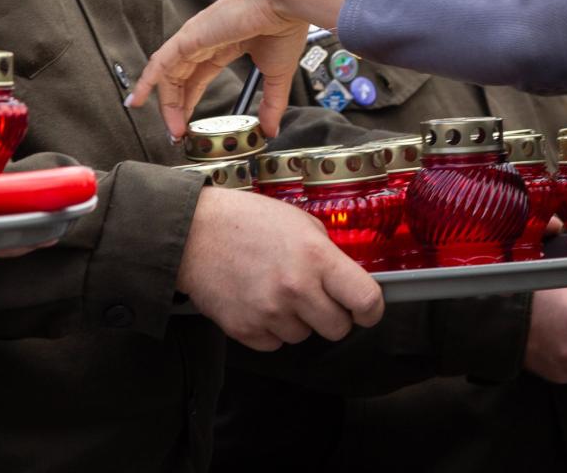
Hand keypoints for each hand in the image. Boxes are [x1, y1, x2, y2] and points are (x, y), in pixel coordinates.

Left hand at [130, 0, 361, 136]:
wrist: (284, 3)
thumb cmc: (284, 27)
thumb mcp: (276, 74)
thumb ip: (271, 103)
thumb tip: (270, 129)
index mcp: (223, 45)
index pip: (197, 78)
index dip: (190, 102)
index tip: (188, 127)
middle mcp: (204, 40)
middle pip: (180, 78)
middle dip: (176, 108)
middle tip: (178, 135)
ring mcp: (194, 37)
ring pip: (169, 73)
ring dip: (166, 103)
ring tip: (170, 129)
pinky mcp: (189, 36)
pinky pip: (161, 61)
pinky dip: (148, 79)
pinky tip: (140, 98)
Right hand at [177, 187, 383, 350]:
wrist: (194, 234)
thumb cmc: (246, 221)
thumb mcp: (299, 222)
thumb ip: (326, 252)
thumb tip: (346, 279)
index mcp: (316, 257)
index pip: (366, 300)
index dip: (371, 310)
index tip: (365, 310)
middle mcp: (296, 289)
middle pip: (338, 329)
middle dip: (332, 315)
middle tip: (314, 296)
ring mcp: (270, 313)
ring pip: (304, 337)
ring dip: (297, 320)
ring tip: (276, 290)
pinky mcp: (246, 330)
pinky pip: (274, 344)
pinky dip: (270, 329)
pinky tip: (258, 301)